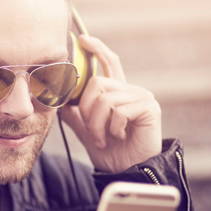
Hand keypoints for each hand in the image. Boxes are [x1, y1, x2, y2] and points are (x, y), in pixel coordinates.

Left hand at [60, 35, 161, 172]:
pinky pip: (119, 111)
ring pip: (105, 99)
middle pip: (98, 83)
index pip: (109, 63)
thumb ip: (76, 115)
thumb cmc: (111, 153)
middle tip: (91, 130)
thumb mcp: (87, 131)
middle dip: (86, 110)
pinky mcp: (150, 108)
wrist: (126, 171)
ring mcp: (142, 98)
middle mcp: (131, 91)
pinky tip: (120, 136)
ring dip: (97, 124)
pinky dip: (112, 127)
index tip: (83, 39)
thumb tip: (60, 101)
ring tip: (104, 139)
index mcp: (118, 93)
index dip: (98, 49)